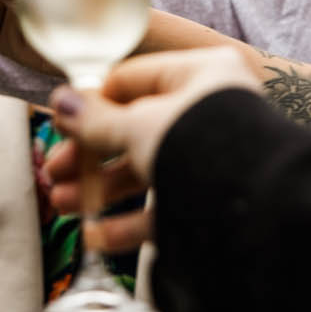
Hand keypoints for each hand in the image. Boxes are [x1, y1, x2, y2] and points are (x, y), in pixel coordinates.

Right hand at [43, 48, 261, 251]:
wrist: (256, 210)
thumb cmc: (203, 149)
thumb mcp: (139, 127)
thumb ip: (97, 121)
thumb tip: (61, 102)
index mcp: (200, 75)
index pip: (133, 80)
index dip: (92, 103)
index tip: (60, 124)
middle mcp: (209, 112)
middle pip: (134, 129)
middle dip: (90, 155)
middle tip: (54, 172)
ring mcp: (212, 159)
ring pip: (145, 170)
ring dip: (100, 189)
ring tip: (62, 204)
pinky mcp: (211, 203)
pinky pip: (163, 207)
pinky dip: (128, 222)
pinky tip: (95, 235)